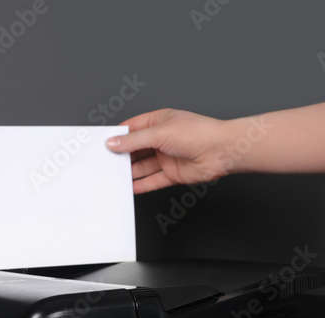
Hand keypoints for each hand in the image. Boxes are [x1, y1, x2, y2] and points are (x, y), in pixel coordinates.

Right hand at [106, 109, 234, 193]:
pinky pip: (153, 180)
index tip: (102, 144)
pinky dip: (142, 185)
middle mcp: (162, 139)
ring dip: (130, 172)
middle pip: (135, 149)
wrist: (222, 151)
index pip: (131, 128)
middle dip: (121, 156)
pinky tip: (130, 187)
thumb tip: (114, 143)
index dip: (117, 136)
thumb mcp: (159, 132)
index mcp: (158, 122)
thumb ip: (134, 141)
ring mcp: (167, 157)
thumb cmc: (198, 133)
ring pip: (143, 166)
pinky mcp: (173, 174)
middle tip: (104, 163)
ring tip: (114, 177)